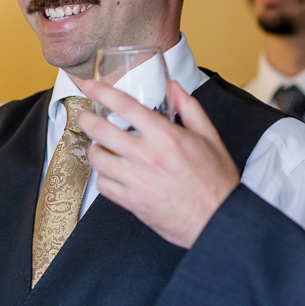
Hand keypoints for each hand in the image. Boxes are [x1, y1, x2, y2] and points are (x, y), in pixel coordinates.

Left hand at [77, 80, 238, 247]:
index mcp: (165, 137)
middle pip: (100, 130)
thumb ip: (190, 108)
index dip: (102, 91)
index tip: (91, 86)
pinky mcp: (131, 201)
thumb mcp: (210, 137)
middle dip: (86, 118)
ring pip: (97, 158)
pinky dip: (102, 176)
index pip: (125, 106)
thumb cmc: (215, 181)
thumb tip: (173, 87)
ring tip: (100, 145)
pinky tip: (110, 171)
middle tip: (86, 115)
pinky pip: (102, 185)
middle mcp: (146, 156)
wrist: (218, 220)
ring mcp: (136, 180)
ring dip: (94, 148)